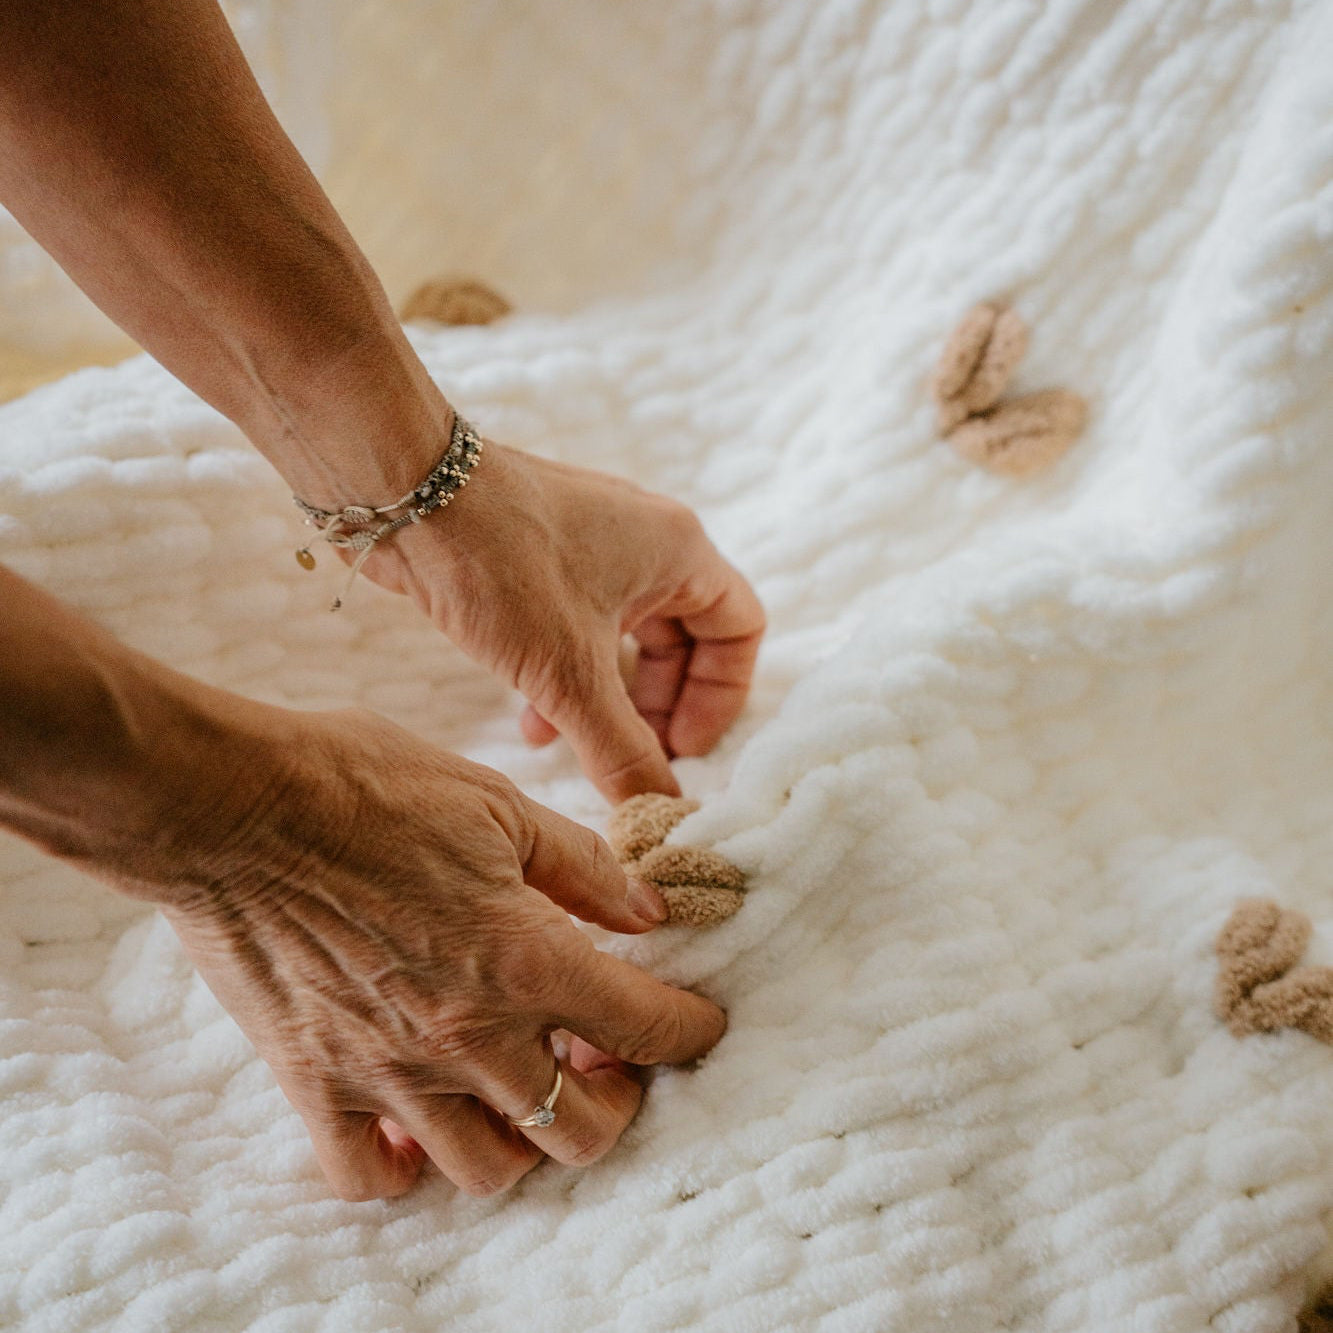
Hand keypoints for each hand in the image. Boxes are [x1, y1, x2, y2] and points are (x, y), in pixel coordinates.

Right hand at [151, 706, 725, 1200]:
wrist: (233, 805)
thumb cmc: (366, 788)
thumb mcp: (497, 804)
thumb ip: (583, 869)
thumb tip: (647, 908)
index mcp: (524, 959)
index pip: (643, 1026)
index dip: (690, 1031)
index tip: (702, 1024)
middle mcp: (466, 1036)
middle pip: (578, 1129)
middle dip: (617, 1099)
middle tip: (609, 1056)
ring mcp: (388, 1073)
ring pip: (488, 1167)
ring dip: (525, 1137)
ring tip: (524, 1085)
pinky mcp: (315, 1083)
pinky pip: (369, 1176)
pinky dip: (405, 1167)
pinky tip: (420, 1124)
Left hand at [363, 439, 765, 802]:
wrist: (401, 493)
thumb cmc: (501, 565)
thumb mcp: (569, 674)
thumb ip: (620, 748)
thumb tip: (658, 810)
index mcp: (678, 551)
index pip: (739, 629)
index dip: (719, 697)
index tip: (683, 748)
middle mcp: (643, 539)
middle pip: (680, 639)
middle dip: (656, 707)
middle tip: (633, 759)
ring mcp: (588, 542)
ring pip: (621, 636)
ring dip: (604, 699)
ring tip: (569, 749)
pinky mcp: (538, 552)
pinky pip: (574, 624)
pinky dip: (564, 674)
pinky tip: (526, 720)